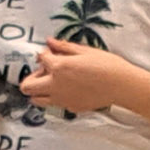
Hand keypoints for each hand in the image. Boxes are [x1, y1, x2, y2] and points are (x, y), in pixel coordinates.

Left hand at [19, 36, 146, 115]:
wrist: (122, 86)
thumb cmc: (107, 65)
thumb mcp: (85, 51)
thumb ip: (64, 47)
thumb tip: (50, 41)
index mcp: (58, 67)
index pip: (40, 58)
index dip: (45, 54)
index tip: (53, 52)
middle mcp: (55, 86)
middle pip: (26, 87)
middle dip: (31, 77)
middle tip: (44, 72)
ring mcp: (62, 99)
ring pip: (36, 100)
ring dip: (39, 90)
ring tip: (53, 83)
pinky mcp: (71, 107)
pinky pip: (55, 104)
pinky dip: (57, 97)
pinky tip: (71, 89)